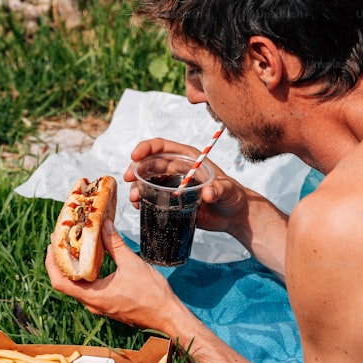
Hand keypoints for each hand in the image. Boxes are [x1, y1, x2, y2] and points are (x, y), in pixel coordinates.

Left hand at [46, 219, 187, 331]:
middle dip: (60, 261)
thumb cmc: (152, 294)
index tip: (52, 245)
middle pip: (66, 283)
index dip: (51, 263)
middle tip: (61, 240)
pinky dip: (84, 273)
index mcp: (94, 296)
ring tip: (73, 246)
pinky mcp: (107, 304)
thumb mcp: (132, 264)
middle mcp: (92, 303)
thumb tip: (103, 224)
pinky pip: (88, 288)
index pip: (60, 282)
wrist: (167, 315)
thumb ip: (115, 244)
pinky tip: (90, 259)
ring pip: (77, 286)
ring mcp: (99, 305)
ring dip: (72, 267)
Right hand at [125, 138, 250, 235]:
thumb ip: (219, 189)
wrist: (233, 215)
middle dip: (135, 168)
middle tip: (128, 179)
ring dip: (136, 186)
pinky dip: (141, 198)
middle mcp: (177, 168)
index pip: (162, 146)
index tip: (135, 156)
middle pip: (149, 162)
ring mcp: (172, 184)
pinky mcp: (170, 200)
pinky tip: (138, 205)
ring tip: (134, 197)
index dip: (146, 148)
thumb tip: (208, 193)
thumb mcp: (228, 190)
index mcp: (188, 158)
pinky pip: (150, 195)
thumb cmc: (233, 196)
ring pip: (147, 179)